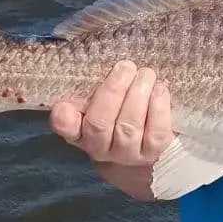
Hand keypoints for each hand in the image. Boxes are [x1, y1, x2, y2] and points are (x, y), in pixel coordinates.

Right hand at [50, 61, 173, 166]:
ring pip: (129, 127)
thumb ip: (87, 96)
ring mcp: (128, 154)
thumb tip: (75, 92)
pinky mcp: (154, 153)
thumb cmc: (118, 113)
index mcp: (80, 132)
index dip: (63, 119)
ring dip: (138, 95)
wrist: (145, 146)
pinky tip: (159, 89)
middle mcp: (100, 148)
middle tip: (126, 67)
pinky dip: (158, 108)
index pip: (66, 128)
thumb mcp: (98, 104)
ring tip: (146, 74)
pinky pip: (156, 132)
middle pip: (100, 124)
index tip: (63, 105)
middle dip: (113, 91)